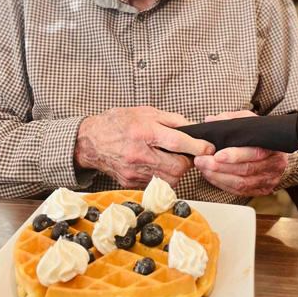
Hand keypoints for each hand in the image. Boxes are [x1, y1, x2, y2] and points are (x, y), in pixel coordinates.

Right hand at [74, 106, 214, 188]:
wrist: (89, 141)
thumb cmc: (117, 123)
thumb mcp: (145, 112)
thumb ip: (170, 120)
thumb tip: (192, 128)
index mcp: (143, 132)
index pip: (177, 143)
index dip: (197, 147)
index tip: (208, 148)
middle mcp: (138, 154)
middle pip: (177, 168)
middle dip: (187, 162)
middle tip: (185, 155)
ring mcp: (134, 171)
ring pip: (169, 180)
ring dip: (176, 172)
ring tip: (170, 160)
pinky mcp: (130, 182)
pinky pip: (155, 184)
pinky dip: (161, 177)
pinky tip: (156, 166)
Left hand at [193, 110, 286, 196]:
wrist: (272, 150)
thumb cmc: (257, 136)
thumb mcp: (247, 122)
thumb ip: (229, 120)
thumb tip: (210, 121)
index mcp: (272, 146)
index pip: (254, 152)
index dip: (234, 155)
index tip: (216, 155)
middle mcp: (274, 164)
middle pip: (245, 170)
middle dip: (219, 167)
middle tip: (201, 161)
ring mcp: (269, 179)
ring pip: (241, 183)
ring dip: (218, 176)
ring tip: (203, 168)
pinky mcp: (262, 190)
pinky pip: (239, 191)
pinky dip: (222, 184)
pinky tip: (211, 176)